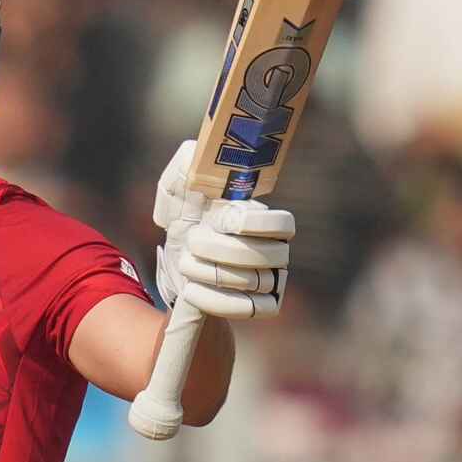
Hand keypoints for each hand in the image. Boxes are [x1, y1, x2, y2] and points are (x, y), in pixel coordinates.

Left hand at [153, 141, 292, 318]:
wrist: (181, 263)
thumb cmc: (185, 218)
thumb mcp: (178, 188)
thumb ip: (186, 165)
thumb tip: (195, 152)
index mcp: (264, 219)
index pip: (284, 224)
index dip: (255, 223)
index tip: (222, 218)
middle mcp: (276, 249)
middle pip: (263, 255)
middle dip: (218, 249)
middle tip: (192, 242)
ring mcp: (273, 279)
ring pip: (251, 282)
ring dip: (209, 273)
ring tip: (186, 264)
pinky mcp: (264, 306)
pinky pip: (249, 310)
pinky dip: (215, 301)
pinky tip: (191, 291)